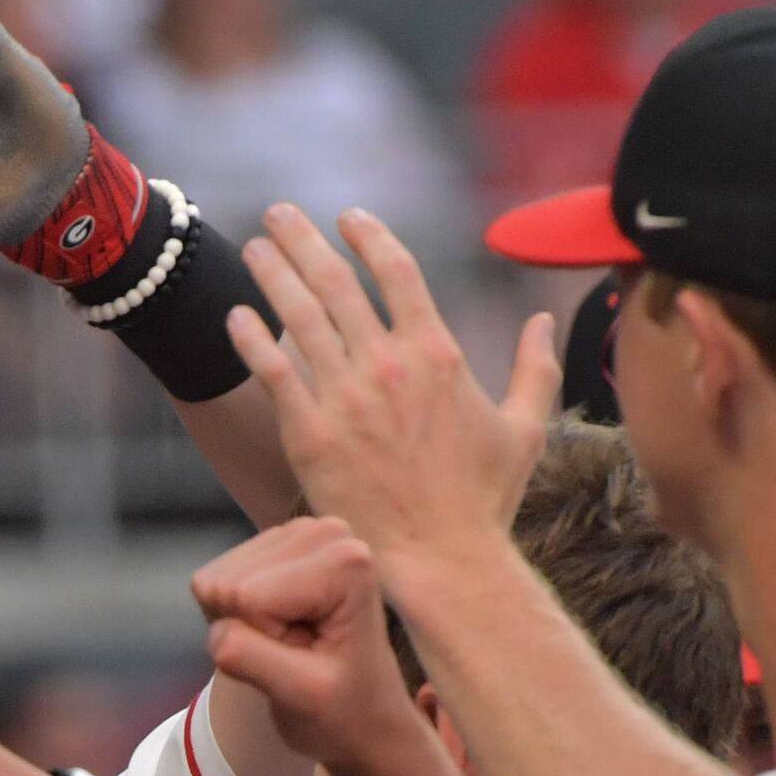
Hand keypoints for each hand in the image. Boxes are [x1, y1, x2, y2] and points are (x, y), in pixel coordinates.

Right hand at [193, 516, 435, 771]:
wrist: (365, 716)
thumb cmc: (343, 712)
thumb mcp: (301, 696)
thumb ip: (251, 658)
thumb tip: (216, 629)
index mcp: (345, 560)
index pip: (246, 595)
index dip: (263, 638)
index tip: (304, 658)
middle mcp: (325, 531)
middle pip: (229, 580)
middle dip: (252, 627)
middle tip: (297, 651)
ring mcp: (299, 533)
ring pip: (218, 579)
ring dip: (245, 622)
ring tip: (294, 641)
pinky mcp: (277, 545)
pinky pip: (219, 578)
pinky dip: (240, 612)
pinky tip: (282, 626)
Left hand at [229, 204, 562, 564]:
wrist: (443, 562)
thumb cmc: (483, 502)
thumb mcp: (524, 428)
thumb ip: (534, 369)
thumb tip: (540, 320)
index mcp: (438, 354)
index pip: (398, 271)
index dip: (370, 236)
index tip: (347, 217)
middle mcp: (388, 366)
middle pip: (337, 282)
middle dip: (303, 240)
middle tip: (278, 212)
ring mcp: (347, 399)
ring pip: (300, 317)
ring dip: (273, 274)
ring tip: (254, 247)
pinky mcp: (311, 435)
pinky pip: (274, 373)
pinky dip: (251, 339)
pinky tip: (235, 315)